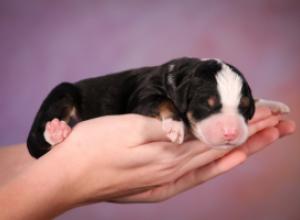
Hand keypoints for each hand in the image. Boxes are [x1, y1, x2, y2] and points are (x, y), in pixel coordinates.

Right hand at [108, 107, 295, 202]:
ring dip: (244, 149)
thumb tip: (197, 130)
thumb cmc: (92, 148)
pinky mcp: (157, 186)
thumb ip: (166, 131)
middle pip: (225, 147)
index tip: (273, 112)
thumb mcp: (128, 130)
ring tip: (268, 140)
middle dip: (256, 135)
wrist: (68, 177)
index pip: (220, 134)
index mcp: (170, 152)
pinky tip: (229, 162)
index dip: (247, 122)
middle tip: (284, 124)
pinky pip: (197, 176)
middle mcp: (175, 168)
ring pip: (216, 161)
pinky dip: (218, 167)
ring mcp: (167, 180)